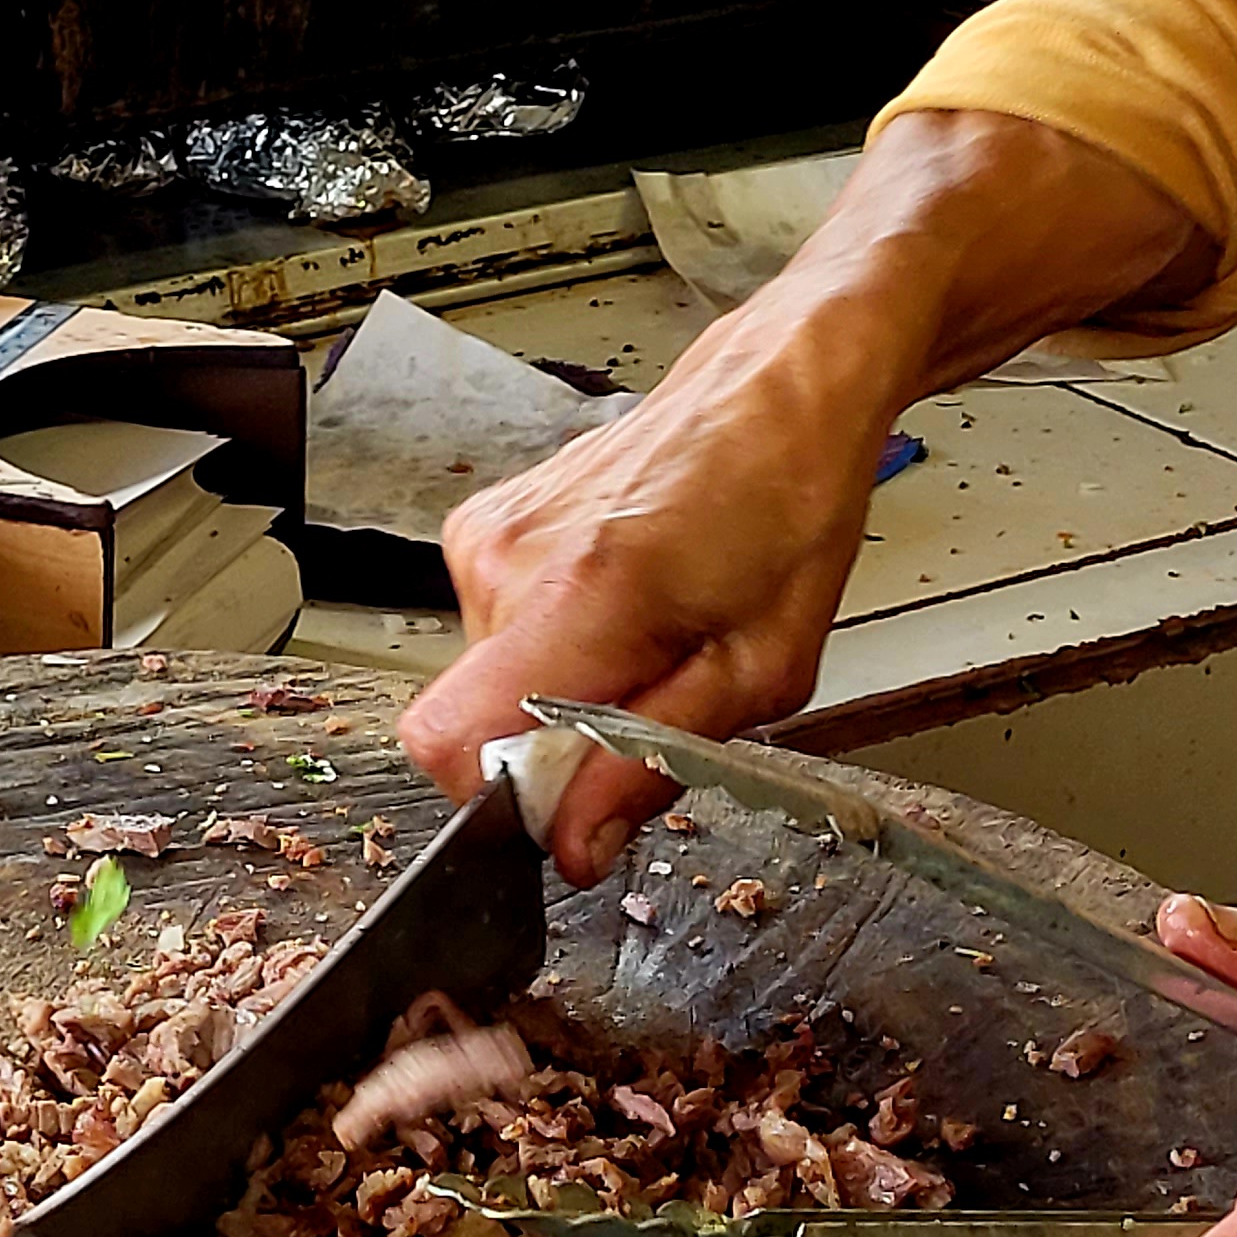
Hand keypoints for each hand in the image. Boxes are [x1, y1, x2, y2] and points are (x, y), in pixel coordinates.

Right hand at [398, 343, 891, 882]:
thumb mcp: (761, 668)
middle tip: (659, 697)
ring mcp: (486, 538)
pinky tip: (623, 604)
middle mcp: (509, 561)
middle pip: (477, 726)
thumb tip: (572, 846)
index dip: (506, 800)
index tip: (579, 798)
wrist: (774, 390)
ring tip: (651, 638)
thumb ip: (652, 764)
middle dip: (561, 748)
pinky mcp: (482, 527)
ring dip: (565, 691)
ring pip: (488, 683)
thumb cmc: (788, 505)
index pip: (447, 743)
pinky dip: (554, 643)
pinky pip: (495, 634)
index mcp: (581, 597)